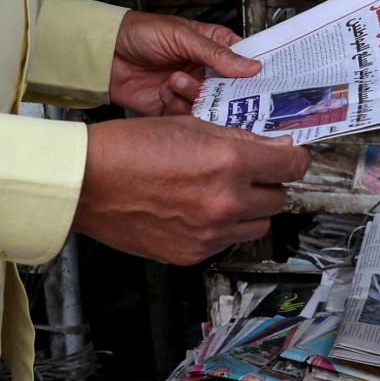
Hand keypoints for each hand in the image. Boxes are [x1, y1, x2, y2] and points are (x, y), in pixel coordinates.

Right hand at [72, 116, 309, 264]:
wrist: (86, 183)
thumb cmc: (128, 148)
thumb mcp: (190, 126)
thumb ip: (238, 139)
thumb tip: (272, 146)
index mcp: (228, 163)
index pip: (292, 166)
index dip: (293, 158)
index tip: (289, 156)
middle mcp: (225, 202)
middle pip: (278, 198)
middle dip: (268, 182)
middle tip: (250, 171)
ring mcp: (209, 233)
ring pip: (257, 225)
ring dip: (249, 208)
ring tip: (222, 192)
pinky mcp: (191, 254)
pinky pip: (225, 242)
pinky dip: (221, 228)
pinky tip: (199, 210)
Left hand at [107, 10, 257, 116]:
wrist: (104, 53)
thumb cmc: (141, 33)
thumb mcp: (182, 36)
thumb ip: (217, 54)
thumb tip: (252, 67)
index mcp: (214, 47)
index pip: (245, 62)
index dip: (254, 74)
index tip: (260, 83)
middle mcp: (205, 71)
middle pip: (231, 91)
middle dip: (221, 92)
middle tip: (209, 86)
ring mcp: (189, 90)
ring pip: (209, 106)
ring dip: (192, 96)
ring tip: (173, 81)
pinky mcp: (172, 107)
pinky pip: (186, 117)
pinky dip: (176, 107)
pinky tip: (163, 92)